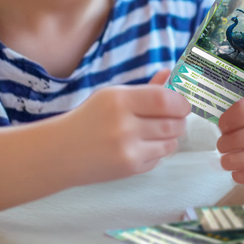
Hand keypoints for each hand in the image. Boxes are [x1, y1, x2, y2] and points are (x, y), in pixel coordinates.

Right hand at [63, 74, 190, 183]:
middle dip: (179, 121)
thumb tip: (170, 74)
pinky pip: (159, 158)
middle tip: (175, 118)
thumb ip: (146, 89)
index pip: (164, 100)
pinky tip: (143, 146)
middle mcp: (123, 125)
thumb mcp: (113, 97)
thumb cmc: (89, 120)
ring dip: (171, 136)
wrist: (60, 153)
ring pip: (170, 142)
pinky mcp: (129, 168)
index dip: (180, 102)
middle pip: (172, 123)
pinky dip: (157, 151)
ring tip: (158, 131)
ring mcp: (126, 149)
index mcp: (118, 100)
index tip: (183, 104)